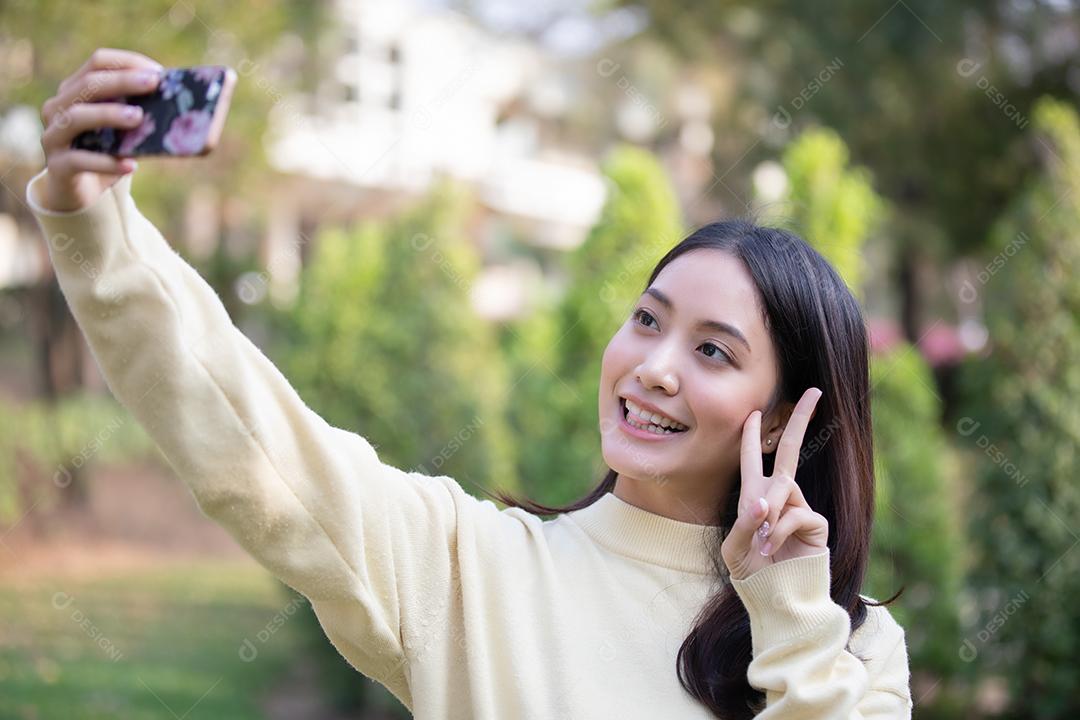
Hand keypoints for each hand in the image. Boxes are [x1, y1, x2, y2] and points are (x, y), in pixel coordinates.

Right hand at [37, 47, 163, 211]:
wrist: (82, 192)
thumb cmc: (108, 152)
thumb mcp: (127, 131)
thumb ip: (145, 115)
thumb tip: (190, 110)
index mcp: (76, 90)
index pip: (98, 63)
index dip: (127, 63)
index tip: (159, 73)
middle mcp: (59, 107)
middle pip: (88, 84)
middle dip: (122, 81)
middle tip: (153, 83)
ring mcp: (54, 135)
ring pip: (77, 117)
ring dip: (109, 114)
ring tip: (139, 117)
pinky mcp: (58, 166)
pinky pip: (79, 160)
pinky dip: (106, 162)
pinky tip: (132, 165)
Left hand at [721, 387, 828, 580]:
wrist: (776, 598)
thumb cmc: (753, 573)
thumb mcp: (736, 549)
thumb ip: (746, 524)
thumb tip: (766, 502)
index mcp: (756, 495)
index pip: (755, 457)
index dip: (754, 433)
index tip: (757, 409)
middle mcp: (781, 495)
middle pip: (790, 449)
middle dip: (800, 418)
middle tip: (814, 391)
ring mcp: (800, 507)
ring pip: (784, 490)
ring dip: (770, 514)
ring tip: (764, 542)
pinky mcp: (816, 523)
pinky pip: (795, 514)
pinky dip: (781, 529)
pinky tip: (775, 547)